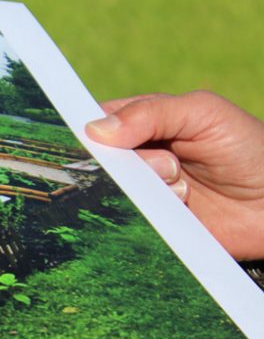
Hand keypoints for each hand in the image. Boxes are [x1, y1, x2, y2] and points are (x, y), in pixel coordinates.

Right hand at [85, 91, 263, 260]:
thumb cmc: (248, 148)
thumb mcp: (203, 113)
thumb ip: (151, 113)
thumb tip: (94, 130)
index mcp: (142, 126)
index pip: (95, 125)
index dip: (90, 134)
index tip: (102, 143)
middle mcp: (135, 161)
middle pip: (99, 164)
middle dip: (127, 165)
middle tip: (170, 166)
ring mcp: (141, 194)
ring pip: (110, 195)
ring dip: (144, 192)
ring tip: (185, 190)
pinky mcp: (151, 226)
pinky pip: (126, 225)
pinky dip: (146, 218)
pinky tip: (179, 210)